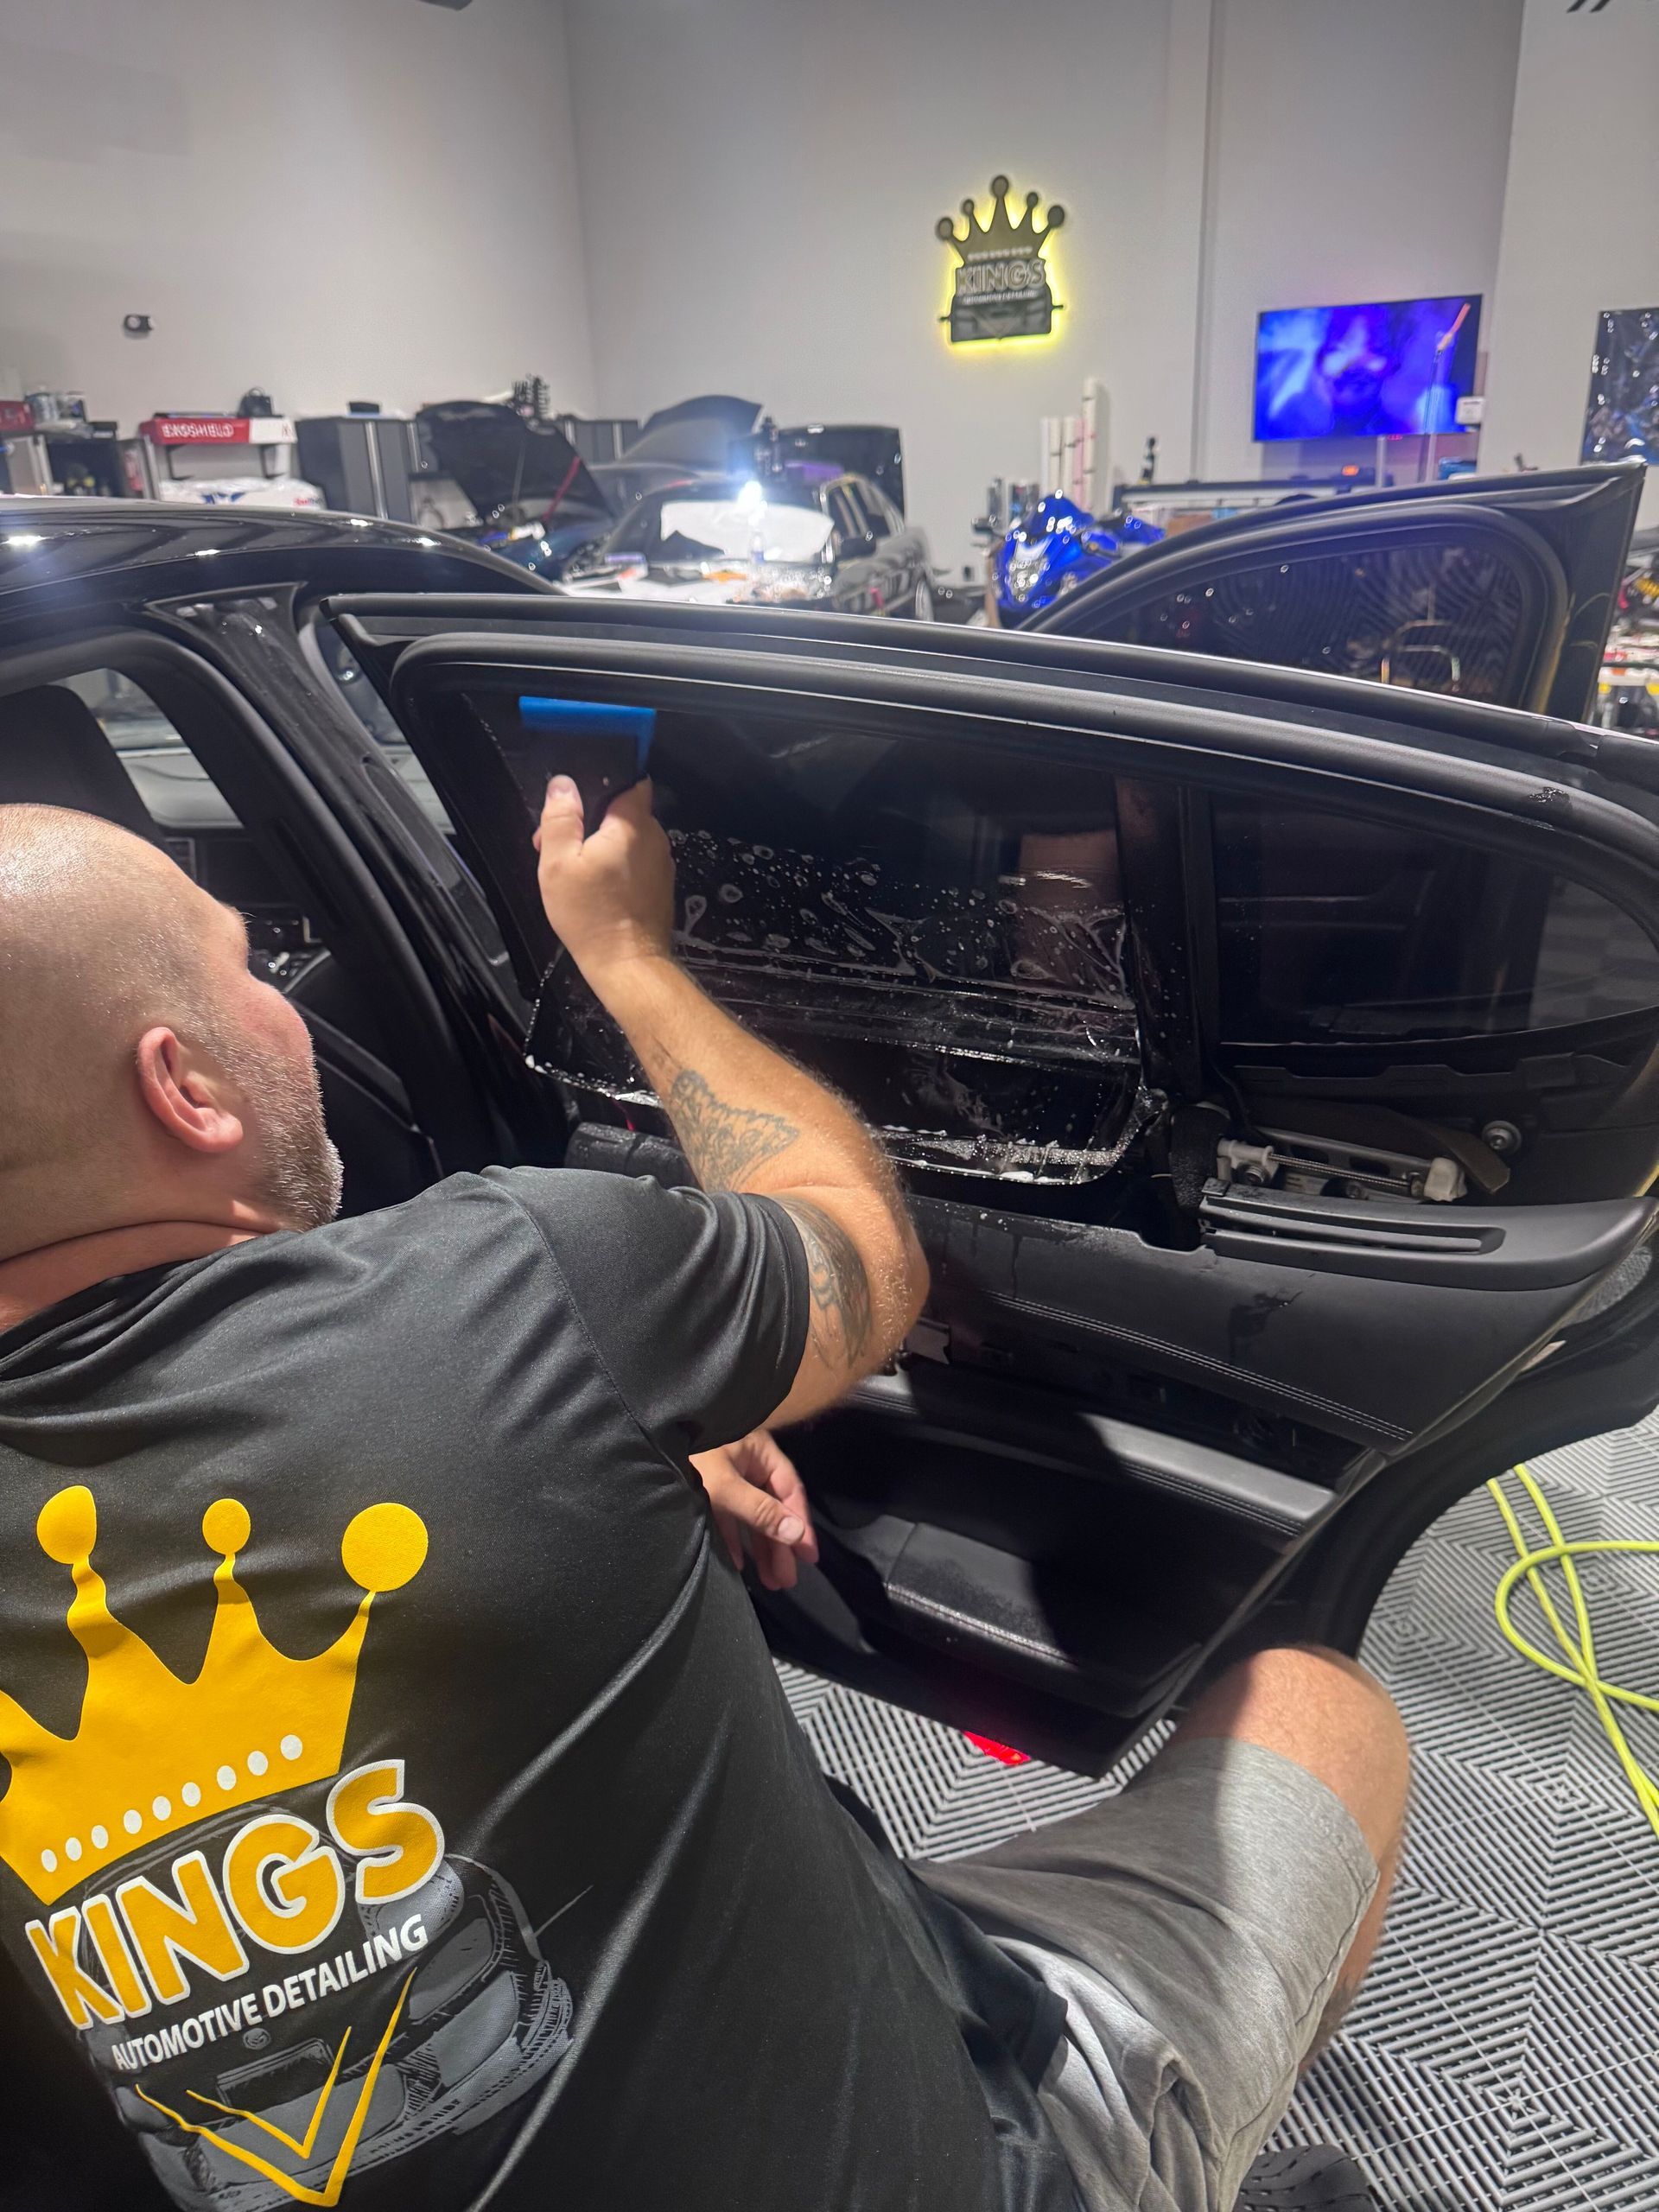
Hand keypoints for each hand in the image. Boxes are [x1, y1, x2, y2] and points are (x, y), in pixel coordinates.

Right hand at [533, 775, 675, 990]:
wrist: (626, 963)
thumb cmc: (590, 915)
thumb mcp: (558, 862)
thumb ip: (561, 818)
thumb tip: (562, 784)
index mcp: (632, 824)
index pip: (631, 780)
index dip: (603, 782)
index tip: (579, 799)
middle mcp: (655, 838)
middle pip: (624, 811)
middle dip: (592, 820)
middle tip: (560, 844)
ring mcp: (661, 863)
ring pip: (628, 839)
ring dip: (601, 845)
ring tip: (574, 870)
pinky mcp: (660, 886)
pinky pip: (636, 862)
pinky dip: (615, 866)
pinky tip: (595, 888)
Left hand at [690, 1428, 818, 1591]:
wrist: (644, 1444)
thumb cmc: (689, 1460)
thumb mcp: (726, 1487)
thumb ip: (761, 1512)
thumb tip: (797, 1535)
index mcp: (758, 1452)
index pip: (789, 1489)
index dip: (800, 1523)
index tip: (808, 1557)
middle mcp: (745, 1463)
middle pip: (771, 1506)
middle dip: (779, 1545)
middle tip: (786, 1581)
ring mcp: (725, 1476)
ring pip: (750, 1516)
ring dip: (759, 1548)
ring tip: (769, 1581)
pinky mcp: (705, 1490)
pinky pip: (727, 1518)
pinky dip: (733, 1541)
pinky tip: (737, 1565)